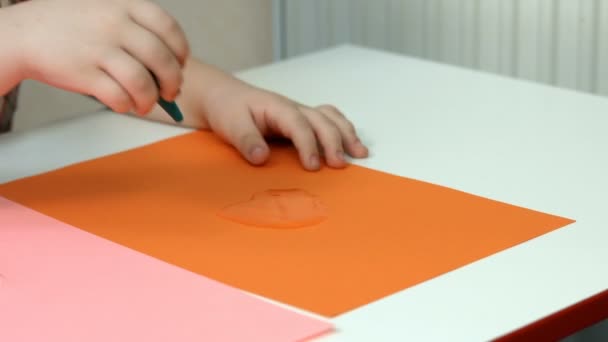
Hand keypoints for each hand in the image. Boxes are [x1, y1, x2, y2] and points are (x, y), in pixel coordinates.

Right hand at [11, 0, 188, 114]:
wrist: (23, 33)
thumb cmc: (70, 26)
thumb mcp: (105, 10)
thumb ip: (136, 30)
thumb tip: (171, 67)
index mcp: (124, 5)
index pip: (169, 28)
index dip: (181, 51)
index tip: (181, 64)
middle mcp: (115, 24)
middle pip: (162, 60)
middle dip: (173, 83)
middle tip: (171, 93)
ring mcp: (99, 49)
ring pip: (143, 84)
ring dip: (150, 100)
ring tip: (145, 104)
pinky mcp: (84, 73)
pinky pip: (119, 97)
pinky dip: (126, 105)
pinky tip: (123, 103)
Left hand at [192, 72, 368, 170]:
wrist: (223, 96)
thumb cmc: (228, 109)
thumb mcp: (231, 124)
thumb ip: (246, 140)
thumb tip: (261, 157)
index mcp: (278, 108)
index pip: (299, 125)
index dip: (308, 145)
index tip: (313, 166)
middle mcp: (294, 108)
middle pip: (321, 120)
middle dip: (334, 142)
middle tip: (339, 165)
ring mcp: (300, 113)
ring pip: (330, 118)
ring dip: (346, 135)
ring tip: (360, 153)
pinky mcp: (301, 120)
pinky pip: (328, 120)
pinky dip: (342, 131)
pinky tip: (351, 145)